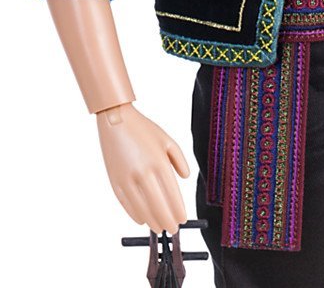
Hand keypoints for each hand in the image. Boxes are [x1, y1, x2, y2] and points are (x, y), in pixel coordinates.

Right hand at [96, 102, 189, 233]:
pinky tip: (142, 219)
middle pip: (158, 206)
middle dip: (167, 220)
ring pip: (141, 209)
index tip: (183, 218)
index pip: (172, 194)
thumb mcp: (167, 140)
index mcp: (158, 162)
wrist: (116, 119)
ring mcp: (127, 178)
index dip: (178, 210)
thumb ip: (179, 160)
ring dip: (152, 221)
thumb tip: (185, 177)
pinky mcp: (114, 180)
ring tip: (160, 227)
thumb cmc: (143, 129)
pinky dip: (134, 214)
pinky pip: (126, 203)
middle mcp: (143, 173)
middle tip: (174, 228)